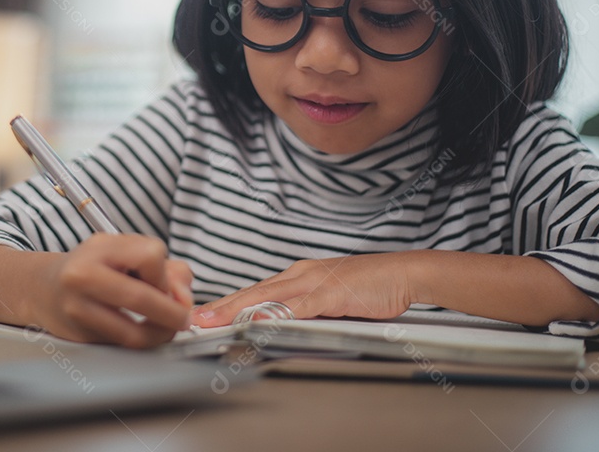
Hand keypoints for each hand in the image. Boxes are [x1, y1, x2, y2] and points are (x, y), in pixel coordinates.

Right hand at [38, 233, 193, 347]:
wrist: (42, 288)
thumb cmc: (91, 266)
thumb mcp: (123, 251)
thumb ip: (164, 268)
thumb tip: (184, 297)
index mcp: (98, 248)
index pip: (151, 256)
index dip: (166, 274)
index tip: (165, 284)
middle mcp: (82, 276)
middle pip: (141, 298)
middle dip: (172, 313)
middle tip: (183, 320)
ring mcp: (77, 310)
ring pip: (132, 334)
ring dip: (159, 334)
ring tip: (165, 329)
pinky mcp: (78, 336)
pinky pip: (121, 345)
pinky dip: (140, 341)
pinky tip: (141, 331)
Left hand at [192, 253, 413, 326]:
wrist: (404, 273)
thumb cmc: (371, 287)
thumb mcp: (330, 299)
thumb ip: (307, 310)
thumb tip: (283, 325)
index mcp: (299, 276)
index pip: (256, 292)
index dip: (228, 304)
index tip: (205, 314)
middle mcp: (301, 275)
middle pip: (253, 293)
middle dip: (221, 307)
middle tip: (194, 318)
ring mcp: (314, 282)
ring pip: (268, 298)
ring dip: (238, 310)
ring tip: (213, 321)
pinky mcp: (331, 293)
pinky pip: (299, 306)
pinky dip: (278, 314)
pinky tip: (260, 322)